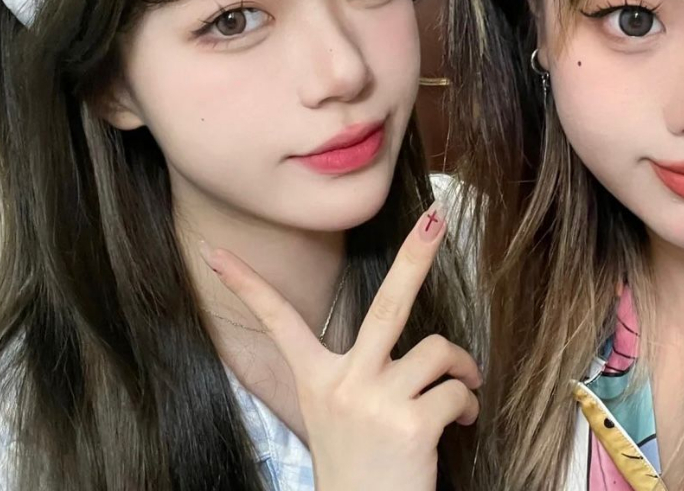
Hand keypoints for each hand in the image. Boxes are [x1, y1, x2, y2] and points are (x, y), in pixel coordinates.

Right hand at [201, 203, 478, 490]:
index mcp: (317, 380)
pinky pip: (455, 390)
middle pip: (388, 304)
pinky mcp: (410, 425)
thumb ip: (360, 374)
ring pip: (438, 349)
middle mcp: (344, 383)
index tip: (216, 252)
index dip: (248, 286)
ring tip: (463, 385)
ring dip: (462, 366)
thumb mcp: (336, 416)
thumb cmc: (359, 470)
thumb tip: (405, 347)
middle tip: (436, 219)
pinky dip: (467, 402)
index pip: (278, 322)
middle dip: (415, 255)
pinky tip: (460, 421)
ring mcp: (376, 402)